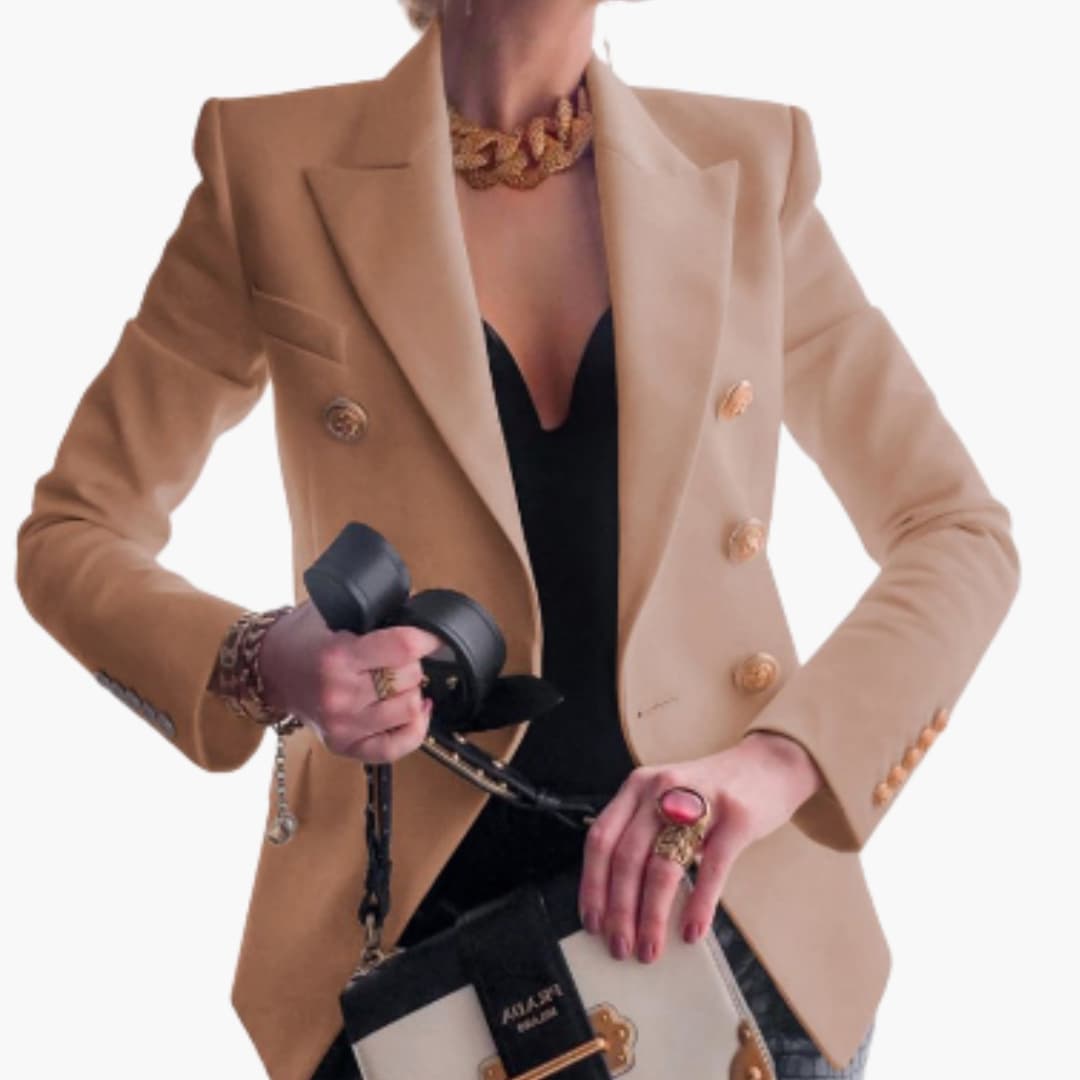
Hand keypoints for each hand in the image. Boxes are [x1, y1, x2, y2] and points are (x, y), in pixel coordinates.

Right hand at [259, 600, 443, 762]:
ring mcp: (341, 724)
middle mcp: (339, 694)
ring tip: (401, 682)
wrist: (268, 670)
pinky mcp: (343, 745)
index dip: (427, 639)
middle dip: (413, 663)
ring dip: (412, 692)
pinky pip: (394, 748)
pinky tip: (416, 712)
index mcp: (338, 656)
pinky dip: (414, 730)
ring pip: (408, 710)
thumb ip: (372, 608)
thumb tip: (418, 605)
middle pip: (408, 678)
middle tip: (401, 657)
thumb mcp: (331, 611)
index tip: (434, 636)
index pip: (401, 648)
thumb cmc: (302, 639)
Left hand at [577, 731, 822, 963]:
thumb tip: (621, 902)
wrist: (768, 764)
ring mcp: (699, 801)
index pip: (601, 838)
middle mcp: (661, 788)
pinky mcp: (736, 817)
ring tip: (650, 948)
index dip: (592, 885)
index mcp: (637, 787)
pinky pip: (712, 868)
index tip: (592, 922)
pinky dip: (699, 905)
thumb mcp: (666, 800)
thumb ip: (643, 835)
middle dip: (620, 911)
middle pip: (627, 857)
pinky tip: (691, 931)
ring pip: (663, 865)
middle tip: (620, 947)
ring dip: (651, 916)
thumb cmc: (711, 792)